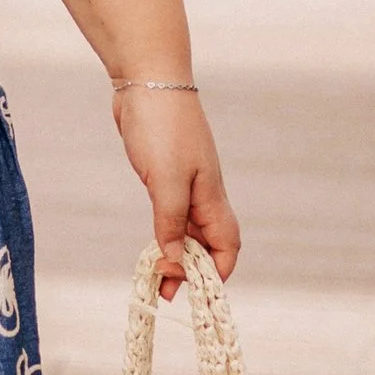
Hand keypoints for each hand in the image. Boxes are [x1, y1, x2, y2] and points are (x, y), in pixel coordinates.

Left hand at [111, 86, 240, 297]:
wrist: (147, 82)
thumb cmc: (162, 127)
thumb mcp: (166, 181)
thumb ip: (170, 224)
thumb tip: (174, 264)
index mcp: (211, 197)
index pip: (227, 246)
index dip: (217, 273)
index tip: (196, 293)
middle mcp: (203, 194)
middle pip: (207, 243)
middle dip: (191, 271)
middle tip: (164, 293)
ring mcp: (184, 184)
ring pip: (186, 230)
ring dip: (174, 255)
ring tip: (155, 279)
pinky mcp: (164, 174)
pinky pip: (170, 214)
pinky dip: (163, 233)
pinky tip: (152, 244)